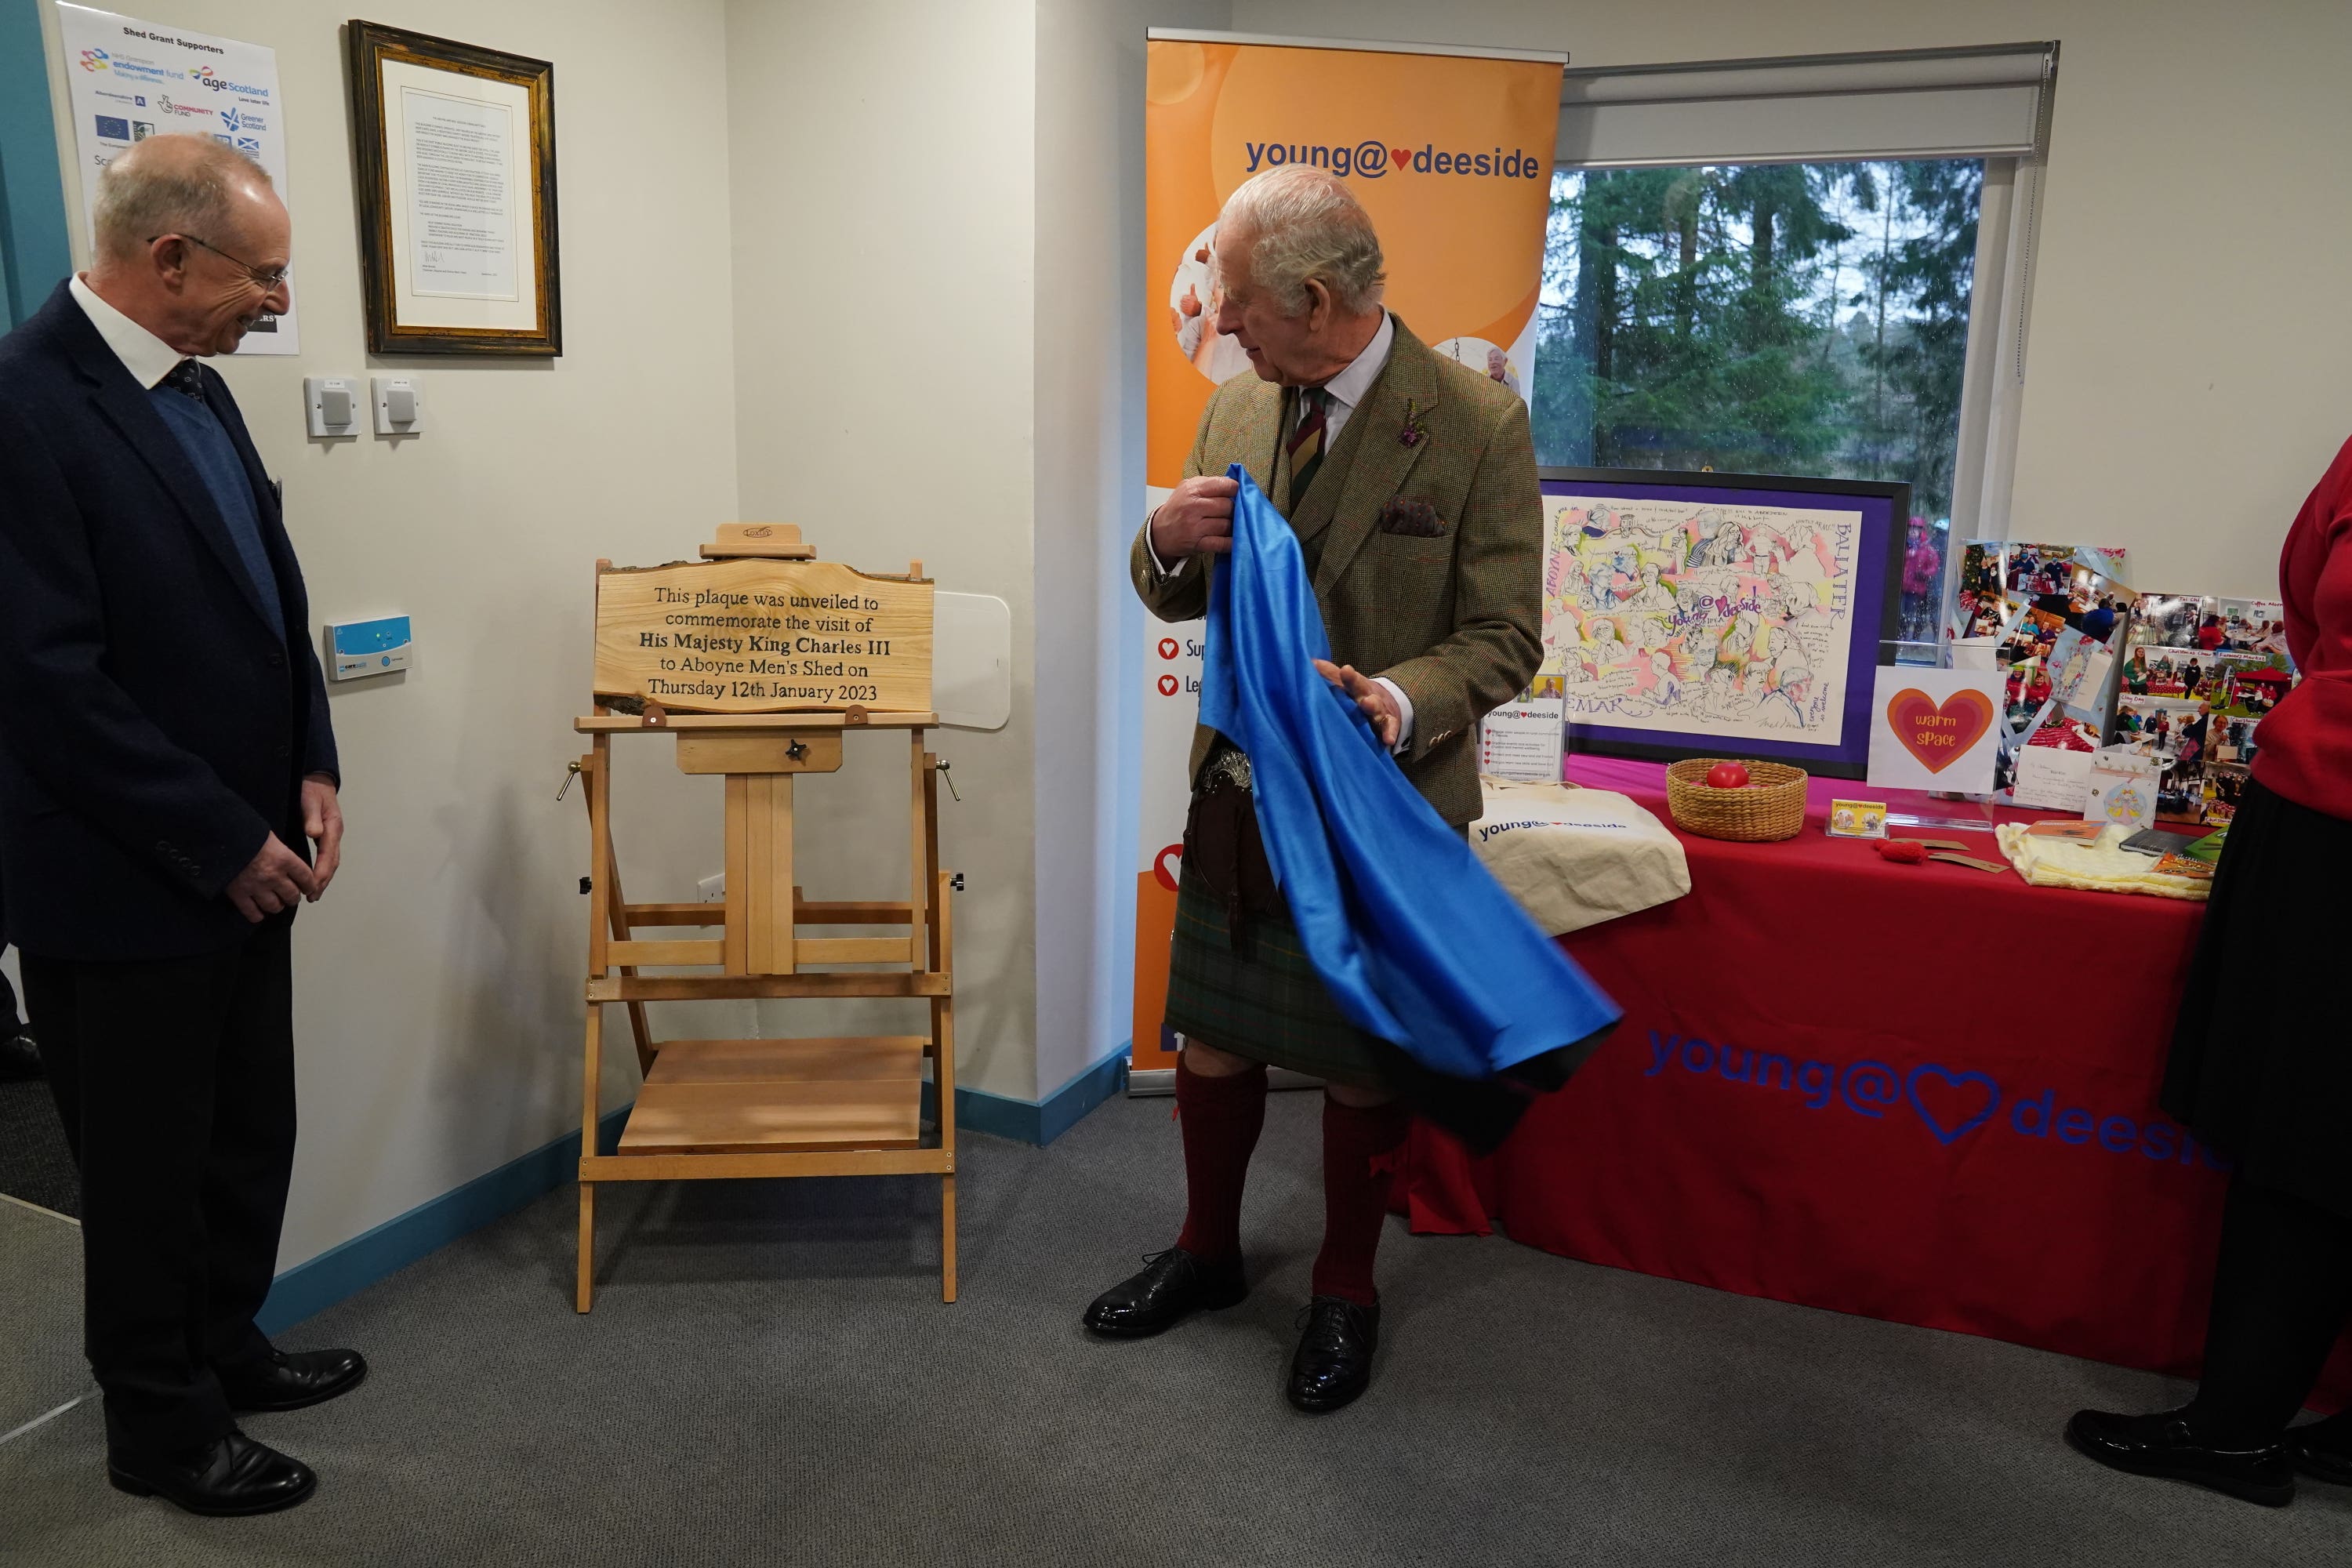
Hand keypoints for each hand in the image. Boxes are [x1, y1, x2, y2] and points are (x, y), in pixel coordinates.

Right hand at [226, 833, 319, 922]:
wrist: (219, 837)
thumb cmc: (245, 832)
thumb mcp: (270, 836)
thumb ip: (281, 851)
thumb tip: (289, 861)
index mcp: (284, 859)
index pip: (306, 878)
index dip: (309, 885)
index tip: (309, 887)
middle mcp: (273, 876)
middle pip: (292, 896)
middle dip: (293, 897)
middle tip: (291, 896)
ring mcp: (256, 887)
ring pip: (275, 906)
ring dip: (277, 906)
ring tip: (276, 903)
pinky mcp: (238, 894)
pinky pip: (252, 913)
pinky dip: (257, 915)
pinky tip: (258, 912)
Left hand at [302, 775, 342, 899]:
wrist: (317, 779)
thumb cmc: (312, 788)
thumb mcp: (310, 799)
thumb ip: (312, 816)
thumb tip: (314, 834)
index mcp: (333, 827)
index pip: (328, 856)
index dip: (320, 873)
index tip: (311, 887)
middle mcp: (335, 833)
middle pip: (332, 863)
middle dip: (323, 881)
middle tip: (312, 897)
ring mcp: (332, 835)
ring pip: (331, 862)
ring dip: (324, 878)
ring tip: (314, 893)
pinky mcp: (326, 835)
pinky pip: (327, 857)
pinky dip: (322, 870)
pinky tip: (314, 878)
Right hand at [1149, 474, 1236, 562]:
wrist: (1159, 532)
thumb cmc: (1178, 508)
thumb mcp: (1187, 488)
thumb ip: (1209, 484)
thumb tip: (1234, 485)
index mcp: (1192, 489)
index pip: (1223, 485)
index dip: (1235, 489)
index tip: (1238, 493)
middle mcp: (1192, 507)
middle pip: (1227, 506)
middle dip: (1234, 509)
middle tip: (1233, 511)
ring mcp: (1194, 527)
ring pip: (1226, 525)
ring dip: (1232, 526)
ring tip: (1231, 524)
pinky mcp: (1197, 544)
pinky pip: (1221, 543)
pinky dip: (1230, 542)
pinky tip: (1233, 539)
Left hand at [1314, 660, 1401, 748]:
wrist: (1386, 705)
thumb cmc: (1359, 695)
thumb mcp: (1346, 684)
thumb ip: (1329, 674)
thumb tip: (1310, 662)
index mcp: (1357, 689)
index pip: (1352, 681)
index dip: (1349, 677)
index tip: (1345, 671)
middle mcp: (1368, 698)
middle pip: (1365, 693)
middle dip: (1361, 690)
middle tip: (1358, 692)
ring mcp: (1379, 712)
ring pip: (1377, 709)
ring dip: (1373, 707)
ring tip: (1368, 704)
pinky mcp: (1388, 726)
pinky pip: (1390, 729)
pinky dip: (1390, 733)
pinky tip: (1388, 739)